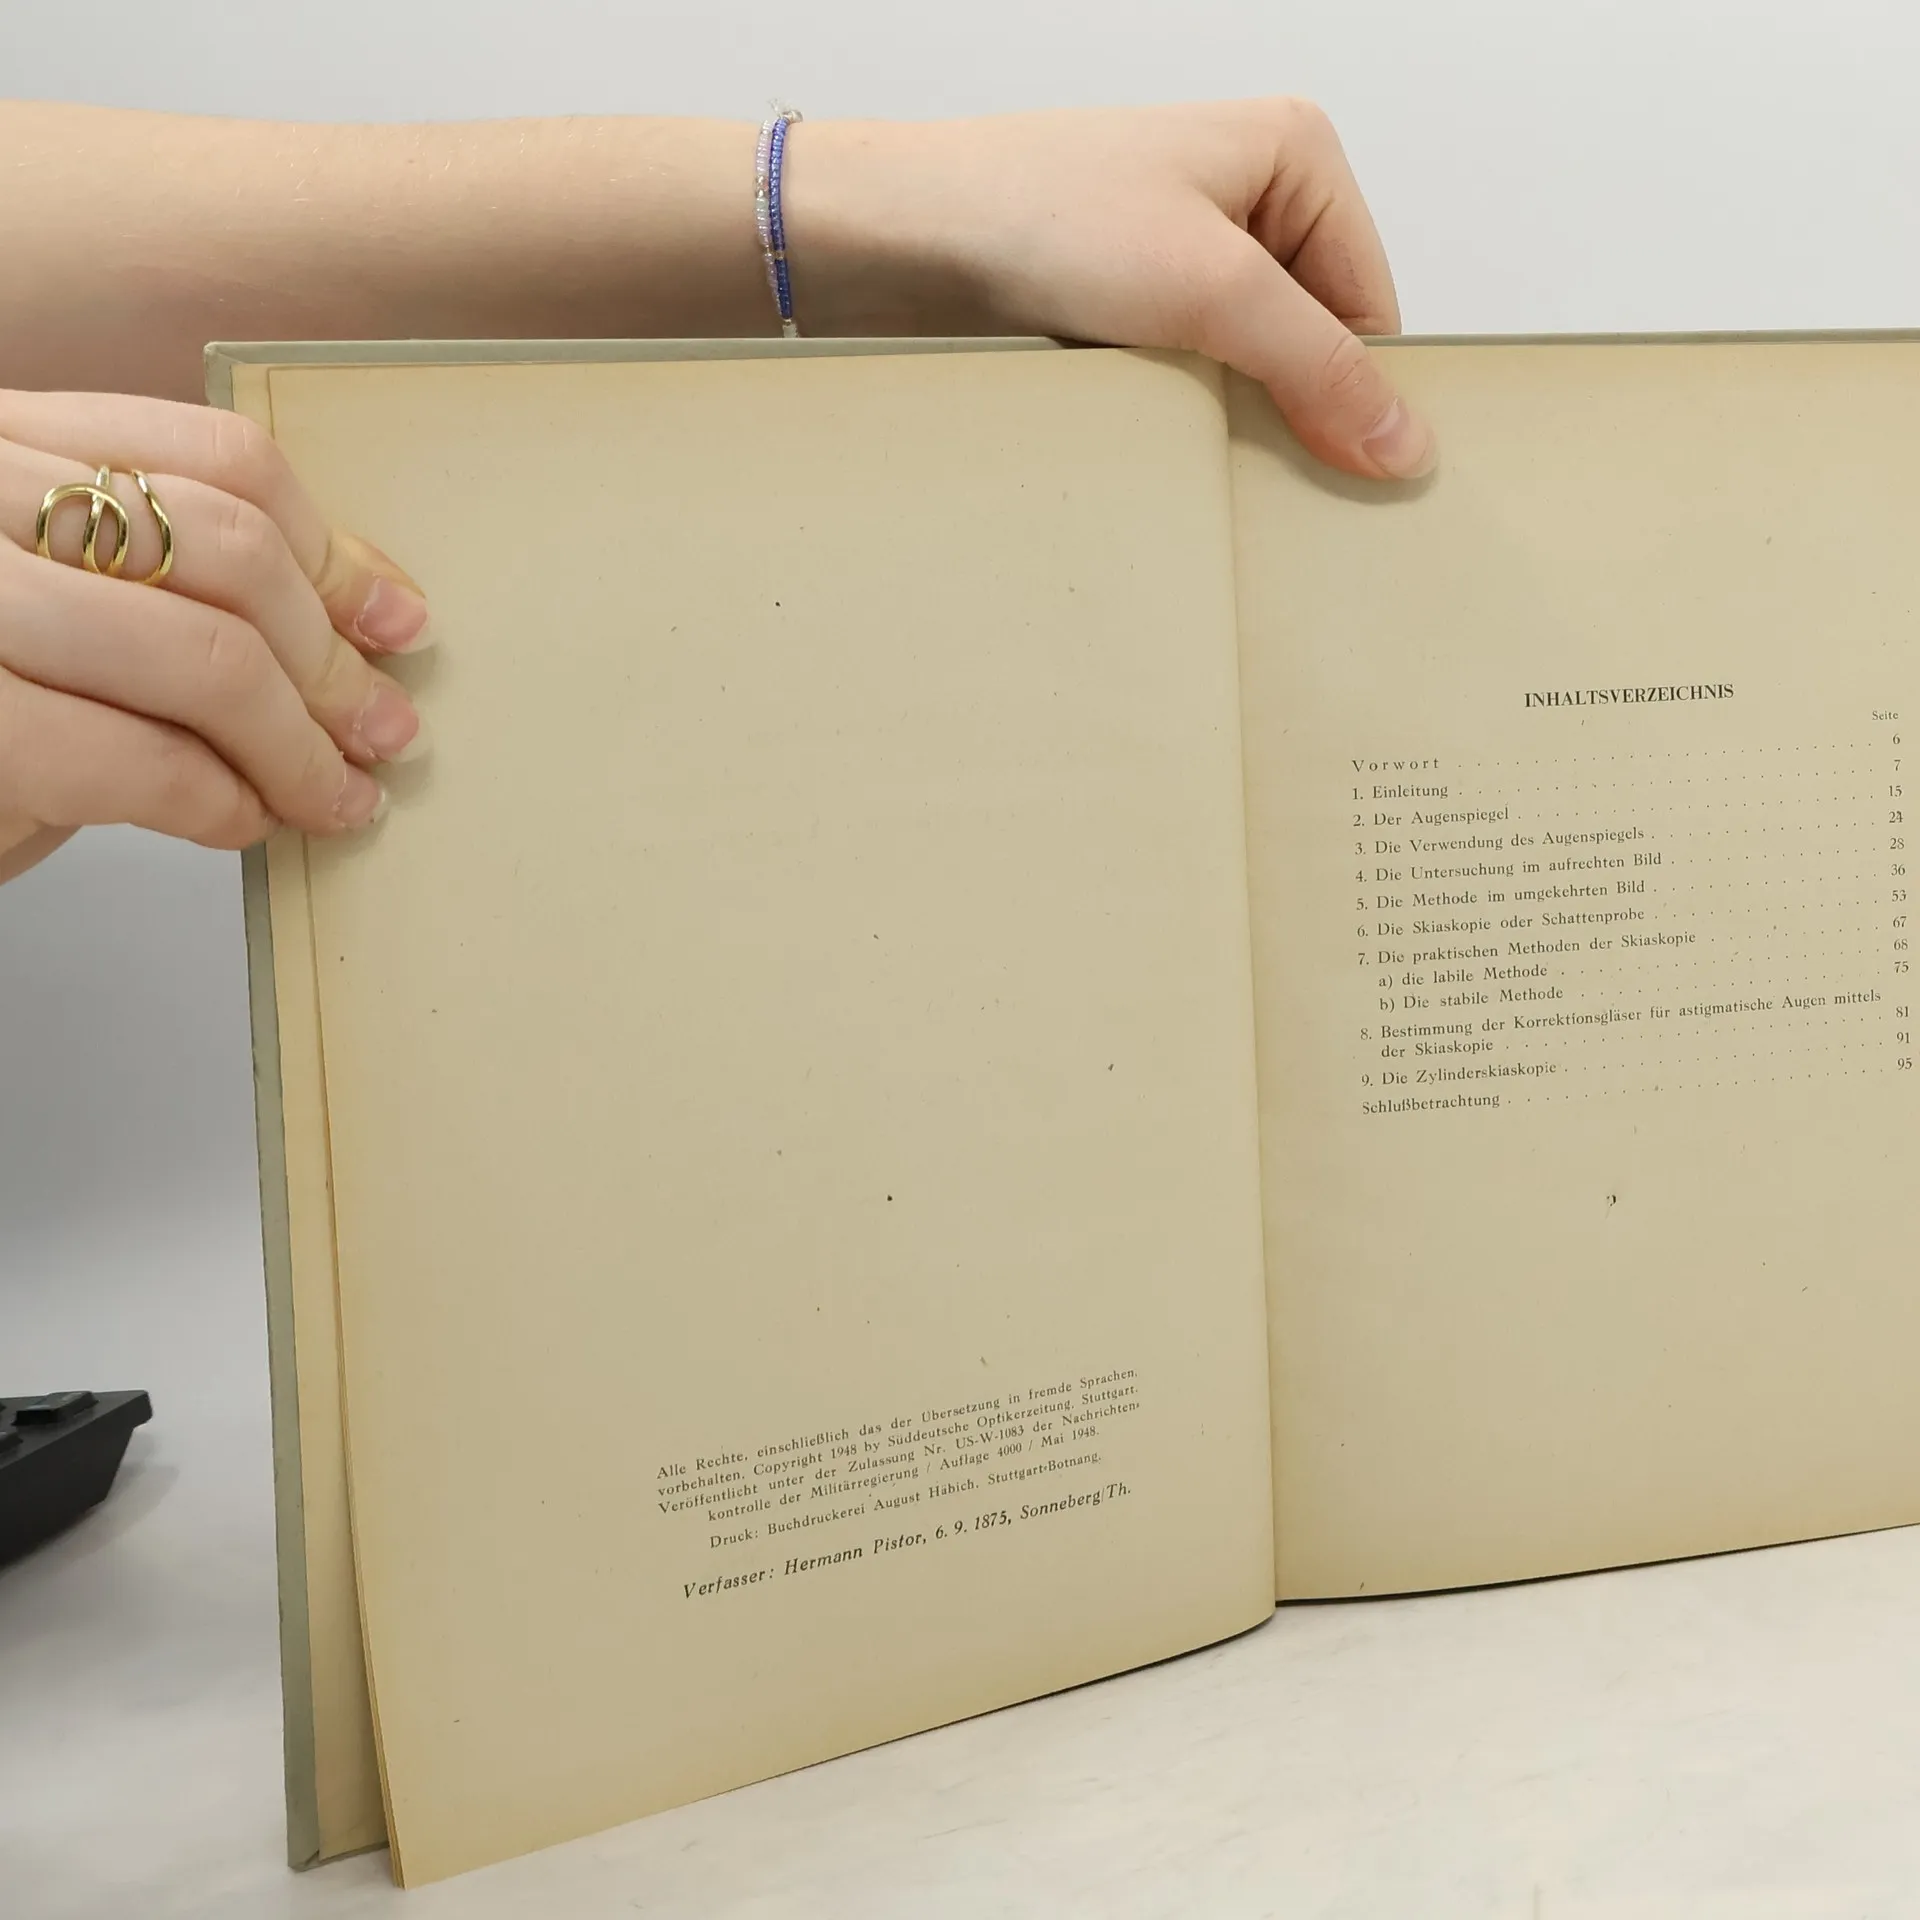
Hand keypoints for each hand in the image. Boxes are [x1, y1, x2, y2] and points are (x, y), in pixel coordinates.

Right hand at [0, 391, 428, 886]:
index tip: (399, 621)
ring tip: (337, 796)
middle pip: (231, 558)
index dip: (334, 551)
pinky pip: (138, 758)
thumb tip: (361, 628)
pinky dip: (219, 803)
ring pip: (207, 656)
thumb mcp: (62, 611)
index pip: (216, 460)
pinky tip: (243, 823)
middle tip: (386, 735)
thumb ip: (172, 590)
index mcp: (5, 440)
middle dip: (335, 666)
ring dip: (300, 747)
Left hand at [790, 99, 1434, 483]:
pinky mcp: (1127, 300)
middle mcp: (1245, 196)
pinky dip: (1176, 410)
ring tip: (1188, 435)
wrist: (903, 236)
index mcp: (1295, 155)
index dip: (1357, 391)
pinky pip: (1186, 374)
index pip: (1370, 304)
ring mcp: (1182, 251)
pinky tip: (1150, 428)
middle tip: (1263, 470)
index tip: (1346, 471)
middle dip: (1288, 405)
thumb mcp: (1209, 291)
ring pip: (1246, 364)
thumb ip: (1316, 367)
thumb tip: (1403, 441)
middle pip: (1312, 339)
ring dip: (1224, 412)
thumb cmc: (1038, 213)